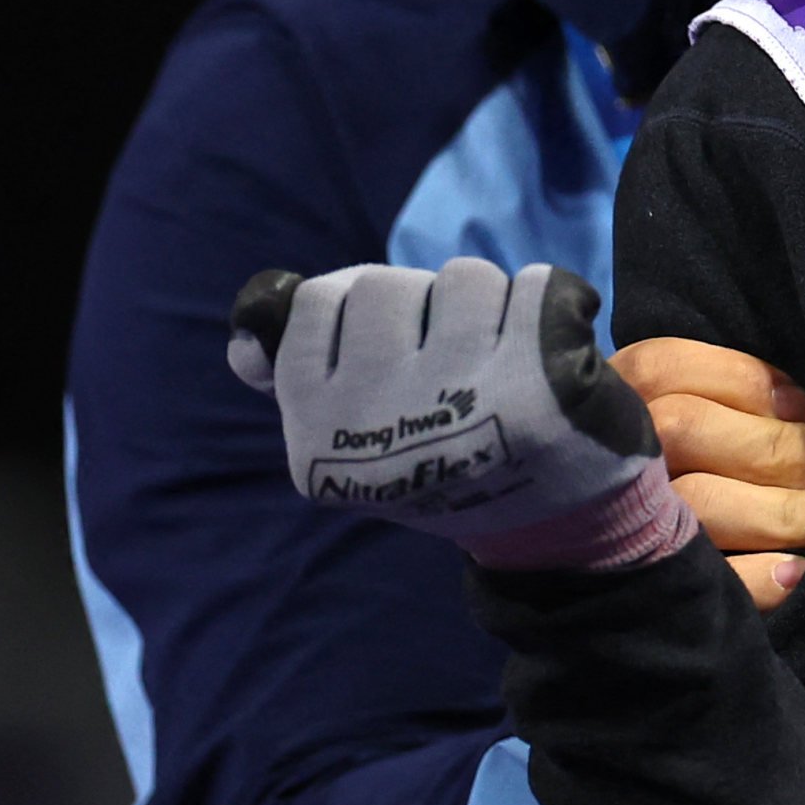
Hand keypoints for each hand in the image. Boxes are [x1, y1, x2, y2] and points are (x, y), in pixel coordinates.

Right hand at [228, 258, 691, 570]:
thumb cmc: (451, 460)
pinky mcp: (541, 382)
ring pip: (464, 276)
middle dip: (426, 306)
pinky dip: (554, 304)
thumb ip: (300, 376)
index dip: (365, 312)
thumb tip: (245, 332)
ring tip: (503, 367)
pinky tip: (554, 355)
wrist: (559, 528)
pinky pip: (539, 283)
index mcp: (319, 438)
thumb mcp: (357, 439)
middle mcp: (382, 421)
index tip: (396, 356)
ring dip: (491, 305)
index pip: (315, 303)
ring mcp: (463, 400)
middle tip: (456, 365)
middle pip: (385, 283)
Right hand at [614, 341, 804, 612]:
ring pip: (697, 501)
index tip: (803, 405)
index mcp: (609, 408)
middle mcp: (602, 462)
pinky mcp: (638, 597)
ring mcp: (614, 529)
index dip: (743, 380)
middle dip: (781, 447)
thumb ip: (727, 408)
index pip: (663, 368)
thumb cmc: (675, 482)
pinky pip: (700, 582)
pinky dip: (757, 577)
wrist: (607, 597)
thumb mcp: (681, 425)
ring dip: (784, 509)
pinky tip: (799, 574)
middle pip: (684, 429)